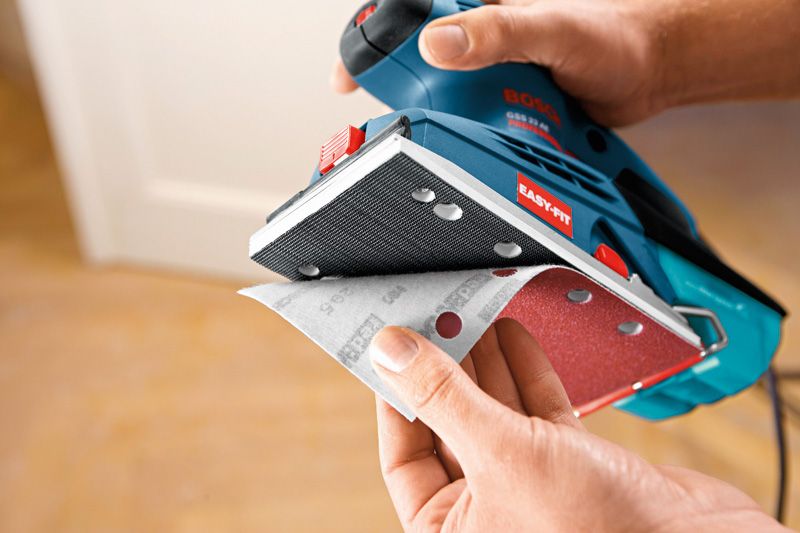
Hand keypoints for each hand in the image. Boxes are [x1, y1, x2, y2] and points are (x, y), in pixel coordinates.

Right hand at [333, 0, 799, 126]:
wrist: (649, 72)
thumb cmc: (614, 36)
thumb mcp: (554, 30)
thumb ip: (500, 33)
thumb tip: (438, 44)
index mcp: (482, 4)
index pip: (411, 14)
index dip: (373, 39)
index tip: (350, 76)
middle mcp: (479, 35)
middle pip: (416, 64)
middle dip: (400, 94)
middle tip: (398, 119)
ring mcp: (488, 70)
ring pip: (441, 98)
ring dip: (436, 122)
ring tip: (448, 136)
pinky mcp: (501, 100)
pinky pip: (470, 119)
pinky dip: (464, 137)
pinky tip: (472, 145)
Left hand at [368, 319, 785, 531]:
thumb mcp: (503, 455)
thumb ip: (444, 398)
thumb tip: (392, 352)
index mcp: (450, 530)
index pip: (404, 453)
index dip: (397, 397)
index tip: (394, 349)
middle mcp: (487, 511)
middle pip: (450, 425)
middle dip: (445, 370)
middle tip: (433, 319)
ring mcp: (530, 485)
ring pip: (494, 413)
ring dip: (484, 363)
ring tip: (468, 316)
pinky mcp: (571, 464)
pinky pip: (535, 412)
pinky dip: (524, 373)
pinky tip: (510, 337)